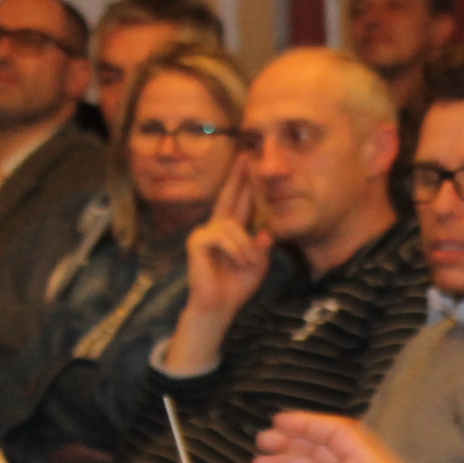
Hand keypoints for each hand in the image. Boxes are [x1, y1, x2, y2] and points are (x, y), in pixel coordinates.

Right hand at [168, 157, 273, 373]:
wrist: (219, 306)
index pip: (238, 202)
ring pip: (232, 227)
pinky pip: (223, 237)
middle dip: (238, 178)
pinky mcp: (197, 242)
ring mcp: (204, 234)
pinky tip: (238, 262)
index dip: (243, 183)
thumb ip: (262, 247)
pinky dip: (236, 250)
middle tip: (246, 157)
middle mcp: (215, 227)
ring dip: (246, 247)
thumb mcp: (257, 264)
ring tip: (249, 263)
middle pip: (228, 197)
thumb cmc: (236, 286)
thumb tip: (266, 233)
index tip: (248, 161)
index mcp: (230, 231)